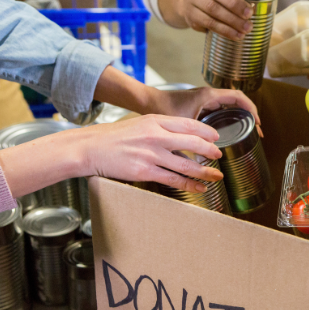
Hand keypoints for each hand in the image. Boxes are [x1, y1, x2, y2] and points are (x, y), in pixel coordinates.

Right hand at [0, 115, 224, 196]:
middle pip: (192, 143)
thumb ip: (159, 127)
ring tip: (216, 175)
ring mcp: (151, 154)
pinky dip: (189, 185)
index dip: (206, 132)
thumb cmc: (113, 137)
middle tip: (219, 156)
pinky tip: (199, 188)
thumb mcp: (139, 123)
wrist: (89, 148)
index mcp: (155, 120)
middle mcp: (155, 136)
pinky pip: (173, 179)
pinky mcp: (145, 171)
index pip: (188, 124)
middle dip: (210, 150)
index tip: (216, 138)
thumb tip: (181, 135)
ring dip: (205, 171)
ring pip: (186, 164)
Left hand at [93, 68, 259, 125]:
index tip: (258, 122)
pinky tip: (231, 130)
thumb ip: (192, 139)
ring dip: (241, 116)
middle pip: (238, 102)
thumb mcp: (180, 125)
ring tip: (249, 131)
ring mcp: (205, 100)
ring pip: (230, 106)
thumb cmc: (162, 109)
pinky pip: (222, 109)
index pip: (238, 97)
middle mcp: (209, 95)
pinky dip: (231, 118)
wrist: (147, 101)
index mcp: (208, 96)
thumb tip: (205, 156)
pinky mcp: (200, 105)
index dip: (252, 109)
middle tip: (257, 131)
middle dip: (250, 115)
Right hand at [174, 0, 253, 39]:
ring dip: (228, 29)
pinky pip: (207, 27)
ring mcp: (191, 6)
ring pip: (210, 19)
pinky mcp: (191, 19)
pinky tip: (233, 36)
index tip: (249, 12)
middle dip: (233, 17)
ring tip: (242, 34)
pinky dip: (222, 32)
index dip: (235, 3)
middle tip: (249, 26)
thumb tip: (253, 5)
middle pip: (213, 6)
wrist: (190, 0)